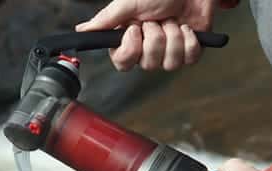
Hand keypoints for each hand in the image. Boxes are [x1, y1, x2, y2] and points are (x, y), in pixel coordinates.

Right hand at [75, 0, 228, 70]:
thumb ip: (106, 19)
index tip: (134, 30)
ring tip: (172, 20)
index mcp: (129, 39)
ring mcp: (169, 51)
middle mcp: (147, 48)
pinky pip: (189, 59)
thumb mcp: (128, 3)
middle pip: (148, 64)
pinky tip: (186, 27)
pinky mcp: (189, 51)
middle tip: (157, 20)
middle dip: (155, 38)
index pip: (123, 63)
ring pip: (170, 64)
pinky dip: (189, 40)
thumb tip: (82, 30)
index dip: (130, 50)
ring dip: (173, 37)